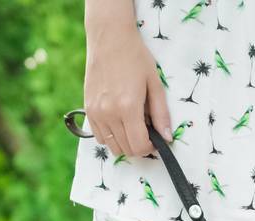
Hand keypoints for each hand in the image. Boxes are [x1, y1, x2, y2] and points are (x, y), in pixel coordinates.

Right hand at [83, 18, 170, 158]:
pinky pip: (99, 136)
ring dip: (125, 143)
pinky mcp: (88, 108)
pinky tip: (119, 122)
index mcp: (128, 108)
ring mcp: (96, 112)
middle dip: (139, 146)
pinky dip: (111, 136)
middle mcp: (109, 113)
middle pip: (126, 149)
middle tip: (146, 130)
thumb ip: (161, 114)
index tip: (156, 138)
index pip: (139, 146)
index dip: (151, 147)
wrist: (109, 38)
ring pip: (112, 146)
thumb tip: (167, 138)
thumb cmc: (135, 57)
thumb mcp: (154, 84)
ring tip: (132, 125)